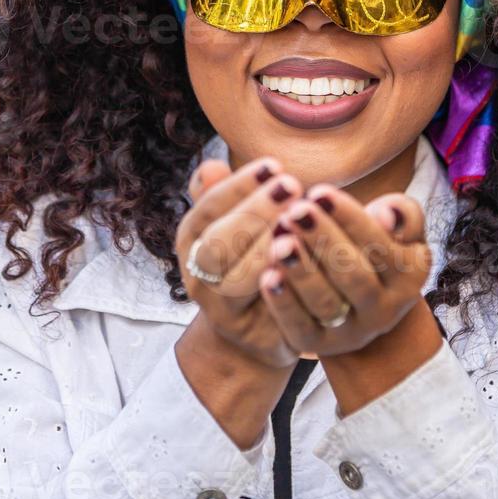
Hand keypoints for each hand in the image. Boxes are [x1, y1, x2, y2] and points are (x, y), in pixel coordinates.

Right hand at [174, 155, 305, 368]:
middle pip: (217, 243)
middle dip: (254, 211)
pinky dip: (283, 283)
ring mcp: (219, 309)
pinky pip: (265, 310)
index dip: (240, 186)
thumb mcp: (233, 224)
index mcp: (192, 239)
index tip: (274, 165)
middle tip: (292, 184)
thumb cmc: (249, 260)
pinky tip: (306, 258)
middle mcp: (197, 275)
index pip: (208, 208)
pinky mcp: (249, 334)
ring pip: (236, 280)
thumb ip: (226, 196)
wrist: (256, 330)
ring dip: (266, 247)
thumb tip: (211, 164)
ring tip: (299, 218)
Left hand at [258, 185, 429, 357]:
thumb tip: (387, 214)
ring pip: (326, 303)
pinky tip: (267, 275)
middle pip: (354, 276)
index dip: (350, 218)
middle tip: (295, 211)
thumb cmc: (374, 248)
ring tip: (279, 240)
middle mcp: (385, 309)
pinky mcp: (317, 345)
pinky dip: (283, 302)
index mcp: (409, 276)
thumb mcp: (399, 230)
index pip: (381, 245)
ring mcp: (351, 332)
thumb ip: (402, 213)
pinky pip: (299, 327)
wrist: (359, 306)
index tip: (319, 192)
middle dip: (324, 241)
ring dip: (302, 270)